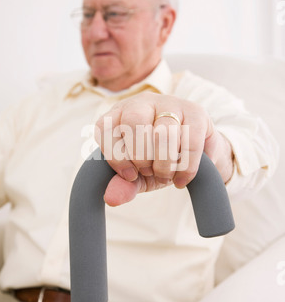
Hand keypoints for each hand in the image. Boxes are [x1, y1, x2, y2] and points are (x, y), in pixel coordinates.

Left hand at [95, 91, 233, 205]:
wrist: (197, 157)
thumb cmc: (159, 162)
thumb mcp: (138, 176)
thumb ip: (123, 186)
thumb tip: (111, 199)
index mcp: (119, 114)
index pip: (105, 127)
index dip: (115, 156)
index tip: (130, 176)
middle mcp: (142, 102)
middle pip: (134, 121)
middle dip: (141, 156)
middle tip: (149, 172)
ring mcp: (170, 103)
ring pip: (163, 131)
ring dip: (164, 163)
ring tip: (166, 175)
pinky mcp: (196, 112)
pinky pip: (190, 140)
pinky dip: (186, 166)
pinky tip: (182, 179)